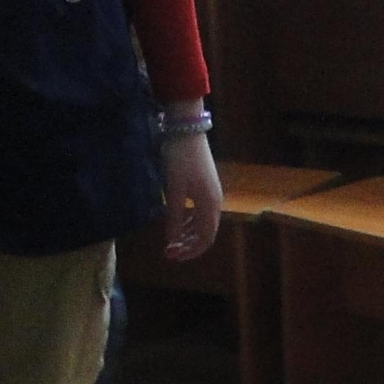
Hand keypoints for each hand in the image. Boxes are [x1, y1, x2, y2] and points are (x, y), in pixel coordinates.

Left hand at [160, 127, 221, 261]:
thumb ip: (174, 217)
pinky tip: (178, 223)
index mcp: (209, 205)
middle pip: (206, 233)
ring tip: (172, 241)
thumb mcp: (174, 190)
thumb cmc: (180, 158)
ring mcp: (212, 193)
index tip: (171, 255)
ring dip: (188, 235)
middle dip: (188, 245)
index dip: (190, 251)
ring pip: (203, 223)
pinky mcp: (205, 185)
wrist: (186, 127)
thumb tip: (172, 241)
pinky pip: (200, 212)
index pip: (205, 239)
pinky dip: (190, 222)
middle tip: (169, 251)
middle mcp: (215, 202)